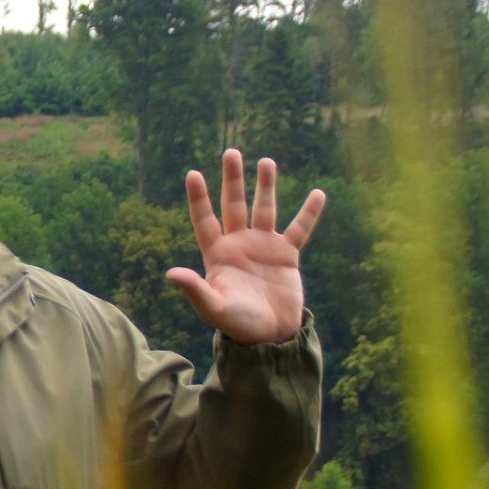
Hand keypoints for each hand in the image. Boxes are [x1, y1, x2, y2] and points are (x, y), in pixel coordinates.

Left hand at [166, 149, 325, 344]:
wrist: (269, 335)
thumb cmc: (236, 323)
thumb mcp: (213, 307)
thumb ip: (195, 289)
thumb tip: (171, 273)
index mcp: (217, 254)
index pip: (205, 220)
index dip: (199, 198)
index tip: (193, 173)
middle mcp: (239, 245)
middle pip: (234, 205)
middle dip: (232, 180)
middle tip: (231, 152)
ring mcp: (263, 247)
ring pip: (264, 209)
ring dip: (266, 186)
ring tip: (266, 161)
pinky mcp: (287, 254)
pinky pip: (299, 228)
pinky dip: (309, 212)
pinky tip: (318, 193)